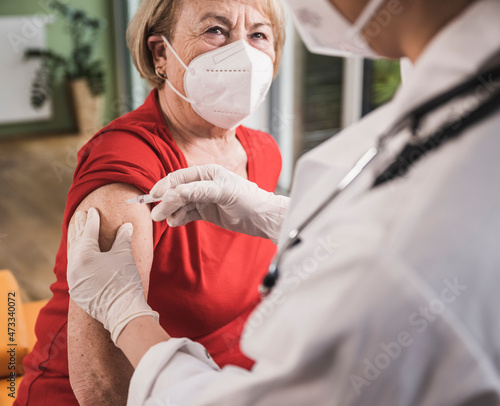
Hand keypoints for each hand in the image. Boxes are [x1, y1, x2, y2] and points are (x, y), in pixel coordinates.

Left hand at [67, 207, 158, 343]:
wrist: (122, 311)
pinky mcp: (77, 290)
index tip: (93, 210)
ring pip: (72, 255)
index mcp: (84, 255)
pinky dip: (76, 256)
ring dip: (75, 241)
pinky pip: (74, 267)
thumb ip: (122, 238)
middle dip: (79, 227)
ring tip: (76, 230)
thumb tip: (126, 226)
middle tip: (79, 214)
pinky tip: (79, 254)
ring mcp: (74, 279)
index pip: (88, 232)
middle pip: (76, 242)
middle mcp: (74, 266)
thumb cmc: (124, 281)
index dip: (92, 220)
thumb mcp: (124, 256)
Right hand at [149, 164, 288, 243]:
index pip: (181, 177)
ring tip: (168, 221)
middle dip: (167, 202)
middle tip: (156, 214)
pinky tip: (175, 222)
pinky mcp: (206, 212)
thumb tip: (177, 192)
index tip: (154, 195)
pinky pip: (187, 214)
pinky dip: (180, 218)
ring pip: (181, 204)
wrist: (261, 218)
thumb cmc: (247, 199)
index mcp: (208, 172)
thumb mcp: (224, 192)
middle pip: (178, 191)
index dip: (166, 185)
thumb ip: (200, 191)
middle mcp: (204, 184)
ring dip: (172, 211)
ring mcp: (204, 199)